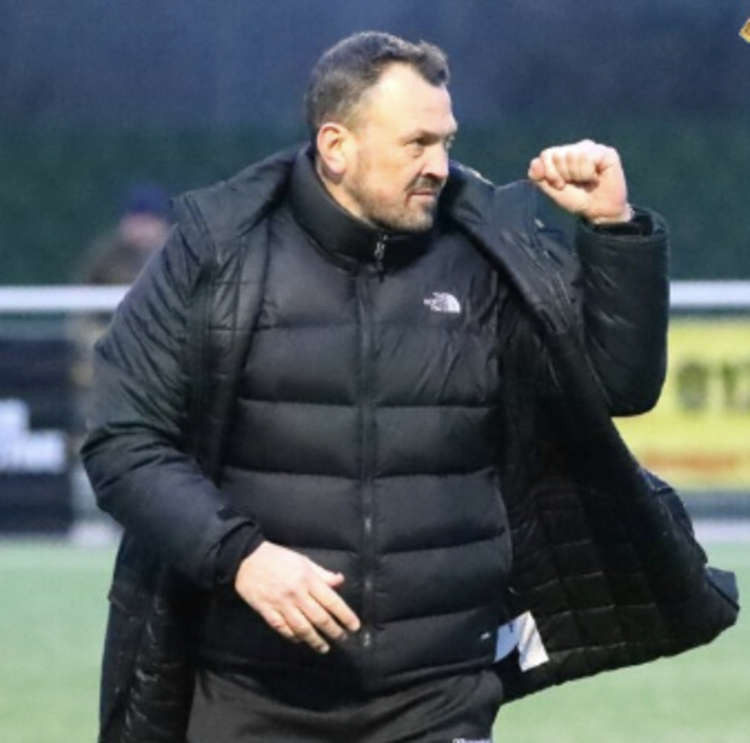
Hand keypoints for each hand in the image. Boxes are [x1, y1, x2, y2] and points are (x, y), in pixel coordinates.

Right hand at [234, 540, 360, 653]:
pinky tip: (301, 641)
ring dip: (316, 640)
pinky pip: (283, 629)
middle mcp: (297, 594)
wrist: (246, 558)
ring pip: (302, 628)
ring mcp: (281, 604)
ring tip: (325, 647)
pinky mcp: (267, 612)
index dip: (345, 616)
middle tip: (343, 639)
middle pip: (319, 618)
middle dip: (334, 631)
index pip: (332, 601)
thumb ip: (322, 574)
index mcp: (308, 579)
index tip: (354, 626)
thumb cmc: (277, 557)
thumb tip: (340, 581)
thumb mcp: (303, 560)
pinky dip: (294, 637)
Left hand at [527, 139, 631, 223]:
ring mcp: (591, 148)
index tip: (560, 185)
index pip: (546, 154)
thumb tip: (535, 162)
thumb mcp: (552, 190)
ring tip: (586, 181)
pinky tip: (595, 178)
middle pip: (558, 155)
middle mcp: (576, 148)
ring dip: (577, 175)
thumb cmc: (576, 199)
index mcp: (562, 155)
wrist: (597, 211)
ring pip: (573, 155)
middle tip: (575, 183)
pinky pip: (588, 157)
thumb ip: (539, 176)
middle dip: (564, 175)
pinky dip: (588, 173)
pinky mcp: (606, 152)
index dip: (550, 173)